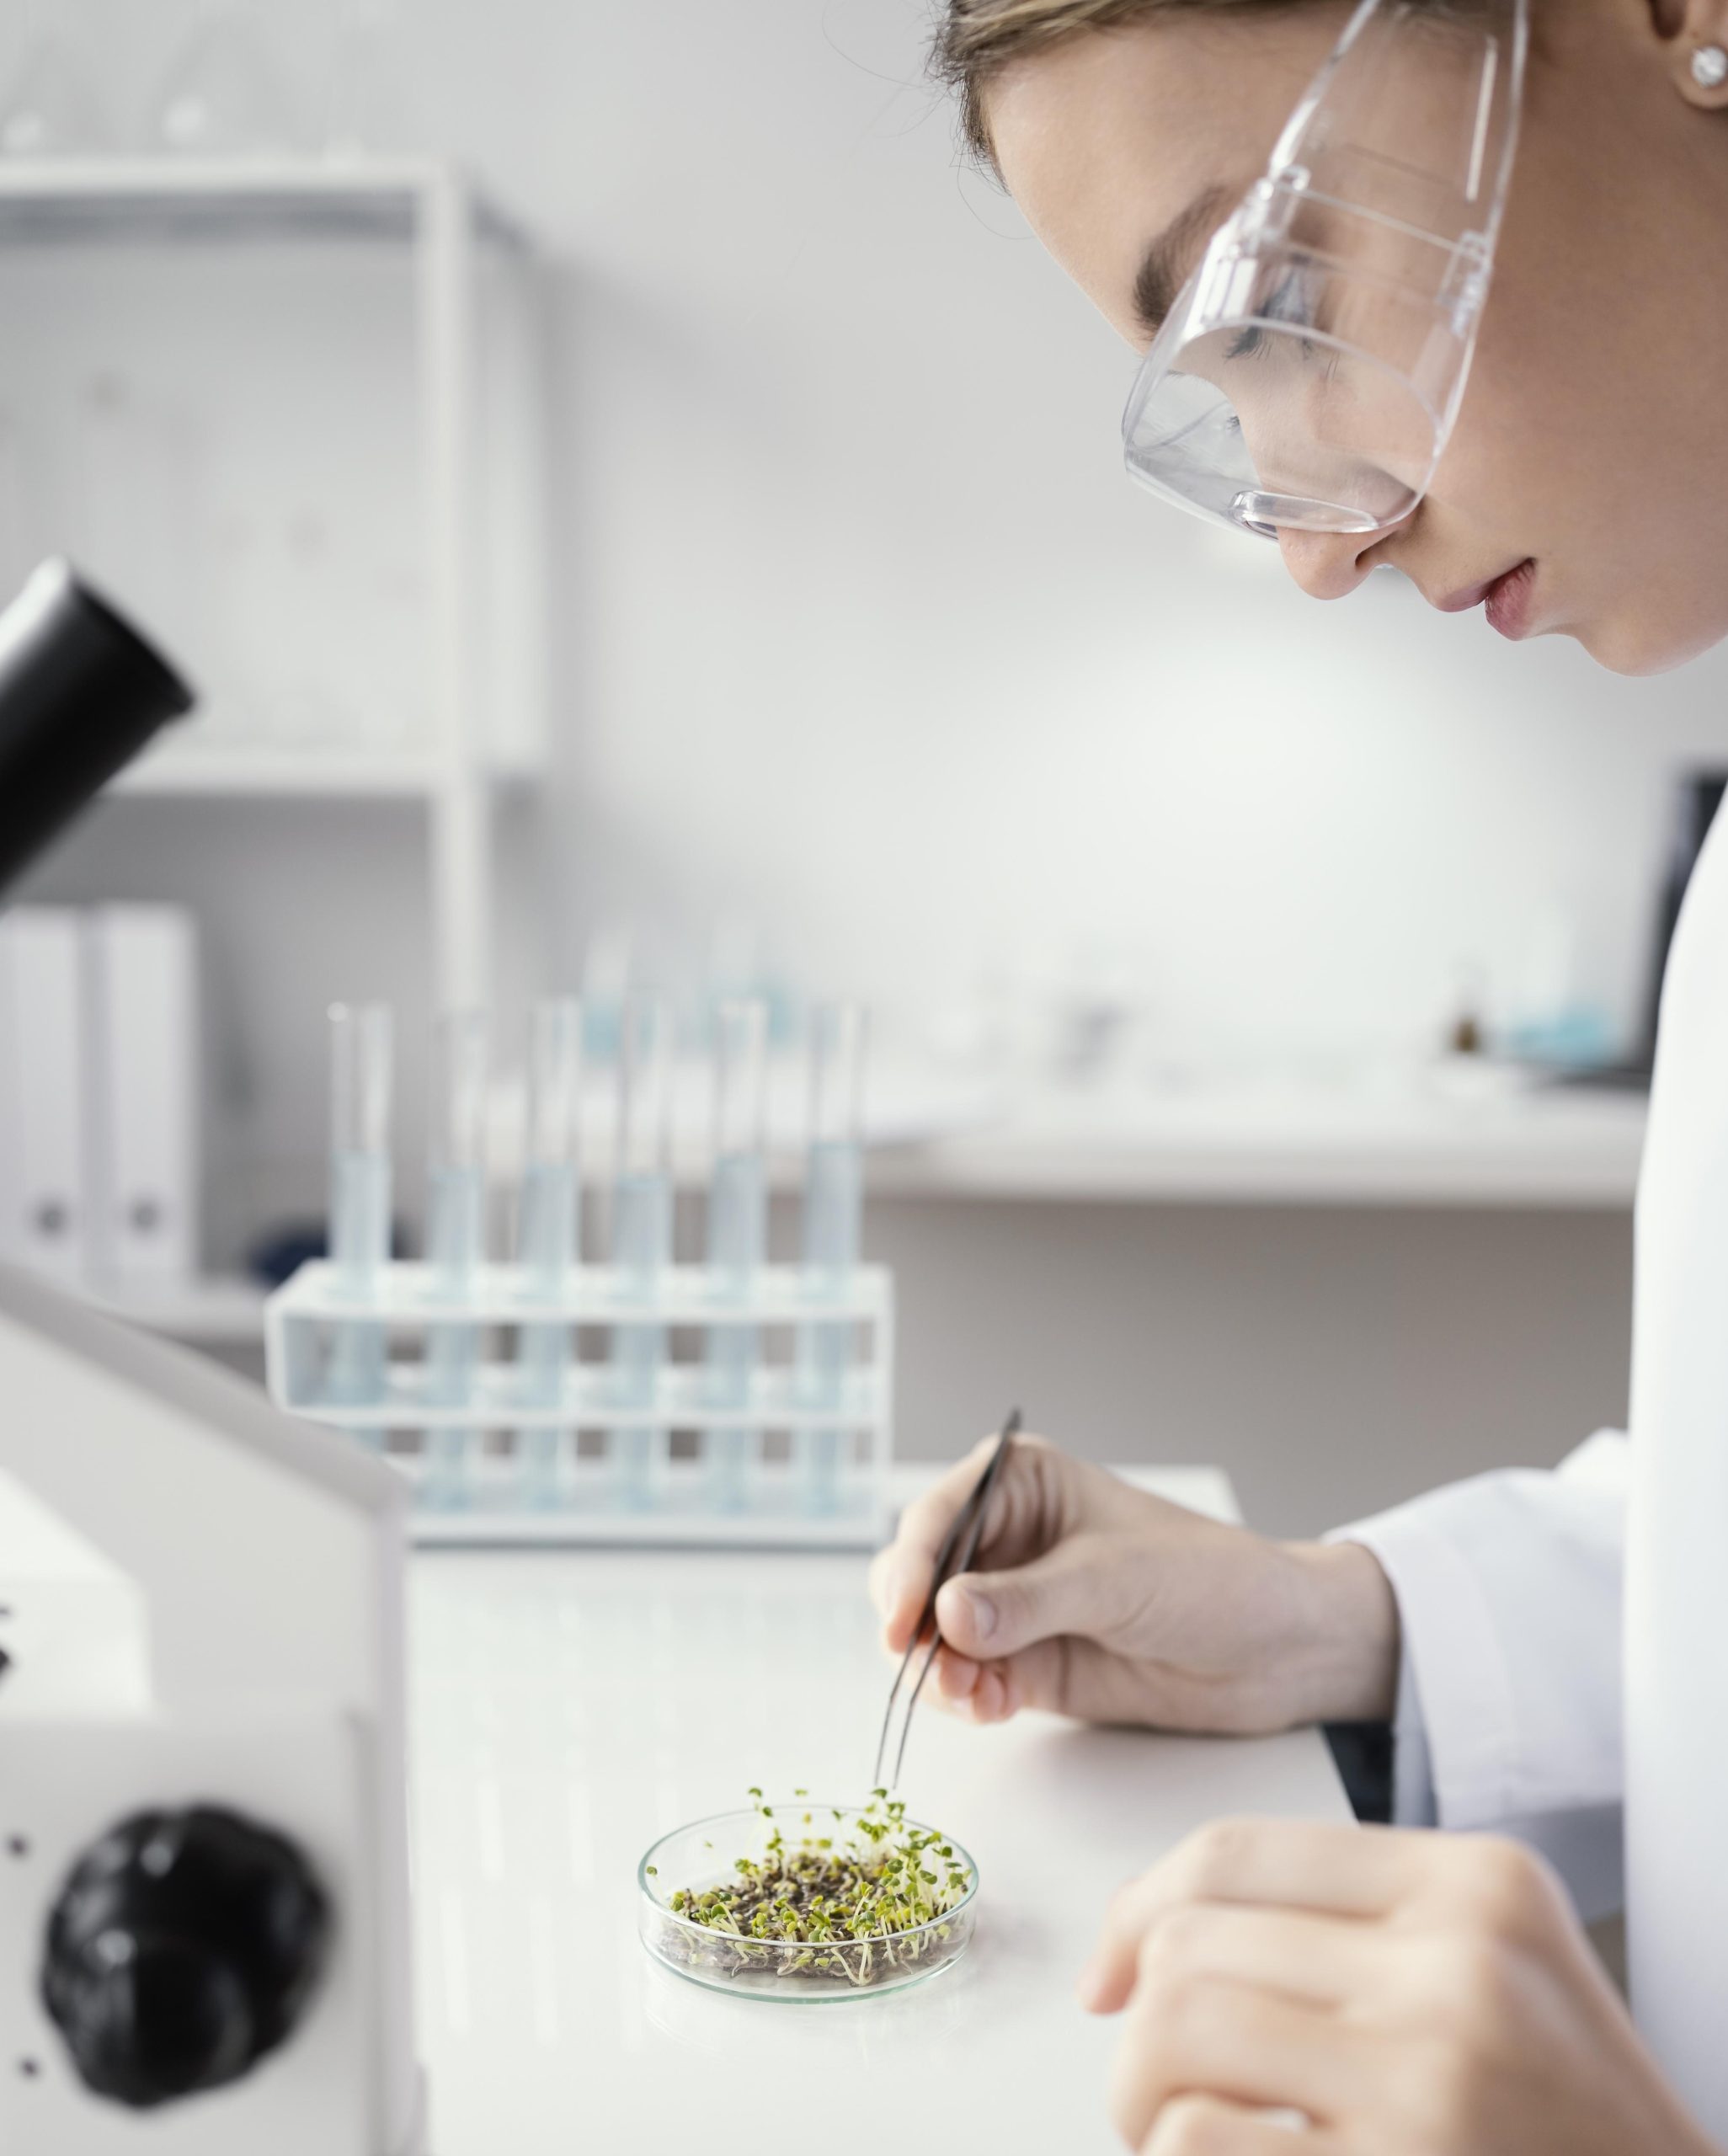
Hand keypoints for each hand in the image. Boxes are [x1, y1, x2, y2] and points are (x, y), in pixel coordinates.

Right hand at [868, 1433, 1397, 1733]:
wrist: (1278, 1652)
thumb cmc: (1211, 1580)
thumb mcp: (1117, 1580)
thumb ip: (1029, 1601)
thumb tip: (947, 1614)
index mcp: (1023, 1483)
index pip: (939, 1517)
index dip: (908, 1568)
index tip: (899, 1621)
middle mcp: (1005, 1539)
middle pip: (919, 1577)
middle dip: (913, 1625)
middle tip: (929, 1669)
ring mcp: (1013, 1605)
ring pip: (933, 1637)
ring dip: (936, 1670)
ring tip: (973, 1697)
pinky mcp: (1027, 1663)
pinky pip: (968, 1680)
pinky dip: (965, 1698)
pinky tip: (989, 1707)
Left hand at [1083, 1819, 1715, 2155]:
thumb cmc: (1564, 2120)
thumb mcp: (1491, 1965)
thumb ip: (1345, 1923)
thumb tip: (1143, 1931)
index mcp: (1476, 1885)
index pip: (1234, 1853)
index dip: (1138, 1911)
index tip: (1109, 1974)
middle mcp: (1459, 1969)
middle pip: (1190, 1944)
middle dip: (1137, 2023)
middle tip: (1154, 2084)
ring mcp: (1431, 2082)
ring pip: (1174, 2031)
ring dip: (1141, 2097)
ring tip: (1175, 2133)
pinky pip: (1196, 2142)